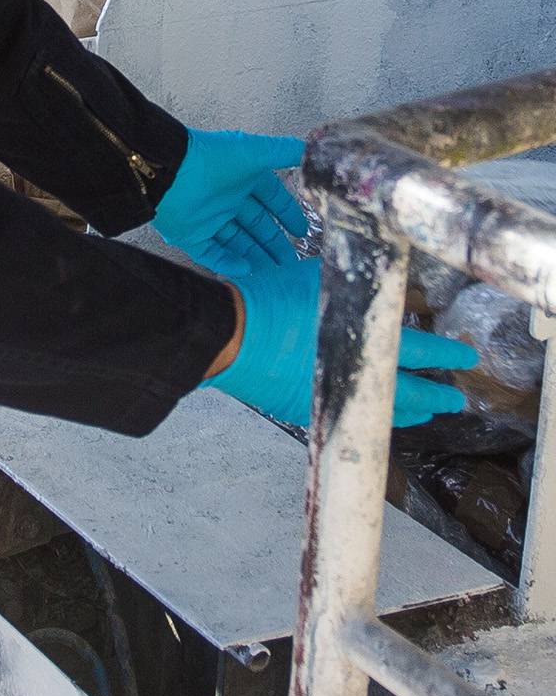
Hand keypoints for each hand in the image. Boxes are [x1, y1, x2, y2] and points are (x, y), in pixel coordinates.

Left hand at [156, 126, 309, 268]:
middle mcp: (227, 199)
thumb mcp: (257, 151)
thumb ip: (286, 151)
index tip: (303, 232)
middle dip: (274, 243)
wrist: (169, 171)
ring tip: (276, 274)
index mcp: (243, 179)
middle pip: (256, 226)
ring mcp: (208, 218)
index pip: (271, 200)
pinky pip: (211, 253)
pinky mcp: (190, 235)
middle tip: (292, 263)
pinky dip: (228, 263)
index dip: (287, 215)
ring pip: (236, 242)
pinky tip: (247, 270)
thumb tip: (314, 150)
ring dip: (255, 256)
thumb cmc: (214, 158)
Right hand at [207, 229, 476, 430]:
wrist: (227, 333)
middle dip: (437, 395)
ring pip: (383, 414)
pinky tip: (374, 414)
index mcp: (367, 340)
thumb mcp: (321, 278)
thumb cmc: (272, 299)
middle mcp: (358, 376)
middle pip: (412, 393)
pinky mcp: (308, 410)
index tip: (467, 357)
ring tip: (425, 412)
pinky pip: (351, 417)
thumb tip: (377, 290)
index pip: (422, 351)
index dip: (448, 353)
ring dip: (408, 411)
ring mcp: (334, 397)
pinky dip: (370, 416)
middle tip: (457, 399)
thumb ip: (356, 288)